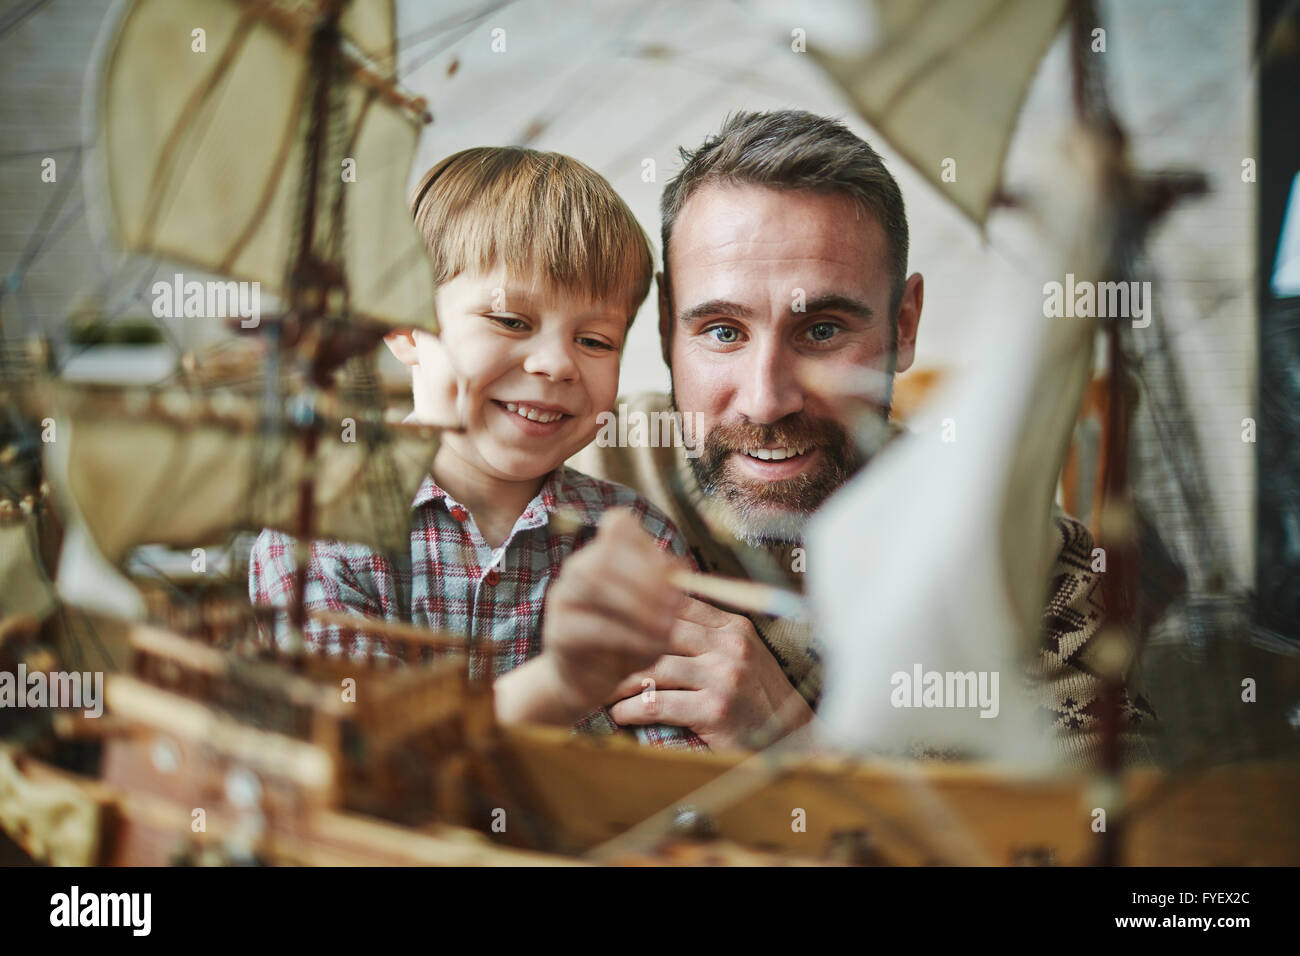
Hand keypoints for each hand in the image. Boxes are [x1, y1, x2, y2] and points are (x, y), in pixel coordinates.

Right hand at [526, 509, 685, 723]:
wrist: (587, 682)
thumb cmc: (625, 640)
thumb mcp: (652, 611)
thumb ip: (665, 587)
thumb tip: (681, 570)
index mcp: (601, 554)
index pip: (618, 524)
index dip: (649, 543)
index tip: (674, 571)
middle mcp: (577, 570)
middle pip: (606, 553)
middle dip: (647, 579)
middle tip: (675, 606)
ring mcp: (562, 600)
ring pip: (594, 584)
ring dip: (638, 606)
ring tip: (665, 628)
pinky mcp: (559, 634)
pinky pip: (593, 627)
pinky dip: (629, 636)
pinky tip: (650, 647)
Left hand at [605, 596, 814, 750]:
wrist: (790, 737)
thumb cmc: (759, 694)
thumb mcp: (742, 651)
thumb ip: (708, 630)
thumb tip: (662, 607)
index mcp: (732, 626)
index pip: (676, 605)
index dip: (637, 610)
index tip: (608, 617)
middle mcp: (729, 646)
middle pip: (658, 633)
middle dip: (621, 643)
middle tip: (592, 652)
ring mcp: (723, 677)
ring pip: (654, 669)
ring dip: (620, 680)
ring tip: (599, 686)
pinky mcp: (715, 710)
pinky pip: (659, 704)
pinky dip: (632, 709)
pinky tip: (618, 713)